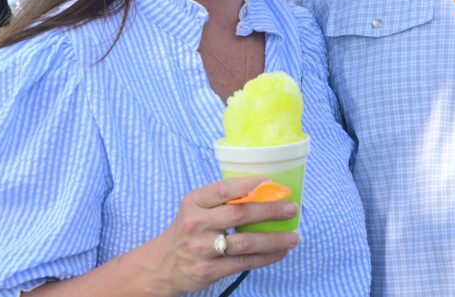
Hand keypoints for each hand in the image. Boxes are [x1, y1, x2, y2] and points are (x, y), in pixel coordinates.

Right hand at [152, 176, 299, 293]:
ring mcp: (202, 249)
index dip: (250, 185)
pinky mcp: (208, 270)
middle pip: (240, 214)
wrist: (161, 266)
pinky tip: (280, 252)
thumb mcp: (196, 208)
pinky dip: (266, 257)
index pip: (225, 189)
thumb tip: (265, 191)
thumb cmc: (188, 230)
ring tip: (294, 236)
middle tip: (292, 209)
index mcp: (195, 202)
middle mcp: (197, 223)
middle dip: (270, 211)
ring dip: (274, 239)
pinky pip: (244, 262)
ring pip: (245, 242)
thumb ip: (222, 200)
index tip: (273, 184)